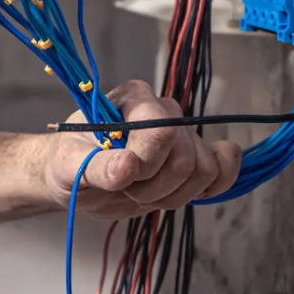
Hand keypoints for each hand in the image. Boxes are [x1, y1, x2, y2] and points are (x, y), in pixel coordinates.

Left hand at [40, 80, 241, 218]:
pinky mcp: (194, 160)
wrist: (78, 180)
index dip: (146, 163)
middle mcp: (163, 111)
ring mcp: (181, 136)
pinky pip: (224, 169)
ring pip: (204, 171)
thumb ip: (96, 166)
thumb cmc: (69, 163)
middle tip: (126, 187)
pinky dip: (212, 187)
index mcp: (133, 99)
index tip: (122, 175)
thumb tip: (128, 166)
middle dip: (154, 186)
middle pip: (185, 158)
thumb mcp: (70, 166)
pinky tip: (186, 192)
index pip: (162, 131)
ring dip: (172, 194)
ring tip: (141, 191)